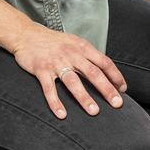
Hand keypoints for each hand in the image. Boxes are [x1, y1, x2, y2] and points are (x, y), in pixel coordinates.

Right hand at [10, 25, 127, 118]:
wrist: (26, 34)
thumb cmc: (54, 42)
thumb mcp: (74, 43)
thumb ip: (88, 56)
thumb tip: (105, 72)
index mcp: (82, 47)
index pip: (104, 62)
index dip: (115, 76)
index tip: (123, 89)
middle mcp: (71, 54)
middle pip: (93, 73)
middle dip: (106, 89)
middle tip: (117, 104)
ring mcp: (56, 62)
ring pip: (73, 82)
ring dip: (84, 97)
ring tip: (94, 112)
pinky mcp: (41, 70)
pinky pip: (49, 89)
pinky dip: (55, 102)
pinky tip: (62, 115)